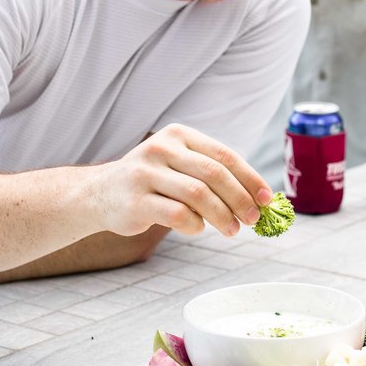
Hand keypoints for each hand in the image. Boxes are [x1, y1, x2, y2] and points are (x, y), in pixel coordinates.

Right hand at [96, 124, 272, 239]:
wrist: (99, 194)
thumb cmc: (151, 183)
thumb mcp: (178, 165)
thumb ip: (211, 174)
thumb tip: (258, 198)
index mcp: (178, 135)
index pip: (224, 155)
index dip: (250, 178)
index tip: (266, 199)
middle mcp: (161, 148)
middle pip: (214, 174)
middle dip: (240, 200)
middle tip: (254, 220)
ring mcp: (146, 173)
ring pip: (198, 195)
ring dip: (223, 216)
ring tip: (232, 230)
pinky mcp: (136, 201)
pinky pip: (178, 215)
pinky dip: (195, 226)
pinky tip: (196, 229)